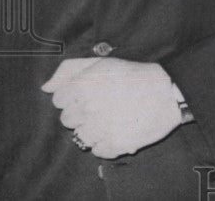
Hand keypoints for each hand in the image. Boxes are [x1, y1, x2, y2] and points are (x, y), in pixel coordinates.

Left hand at [41, 58, 182, 158]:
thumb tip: (46, 88)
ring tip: (114, 116)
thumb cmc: (134, 75)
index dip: (74, 94)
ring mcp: (100, 128)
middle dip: (82, 112)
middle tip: (104, 103)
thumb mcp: (102, 63)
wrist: (168, 92)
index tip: (92, 92)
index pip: (59, 99)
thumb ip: (69, 70)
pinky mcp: (113, 145)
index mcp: (83, 85)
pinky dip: (107, 142)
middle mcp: (88, 107)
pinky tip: (120, 128)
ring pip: (81, 136)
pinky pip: (97, 150)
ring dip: (94, 128)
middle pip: (67, 119)